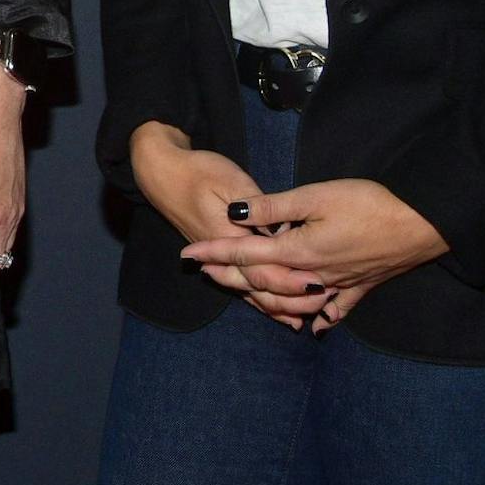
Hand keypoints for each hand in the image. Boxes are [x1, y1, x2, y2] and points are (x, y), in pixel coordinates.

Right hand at [127, 121, 323, 324]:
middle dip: (290, 298)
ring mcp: (219, 260)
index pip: (260, 267)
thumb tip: (284, 230)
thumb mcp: (231, 181)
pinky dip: (263, 301)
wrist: (161, 173)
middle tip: (323, 299)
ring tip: (310, 312)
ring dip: (279, 305)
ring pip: (250, 292)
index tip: (317, 282)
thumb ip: (258, 207)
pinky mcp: (219, 259)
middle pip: (258, 287)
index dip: (289, 278)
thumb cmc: (198, 172)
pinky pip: (242, 287)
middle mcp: (223, 256)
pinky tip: (282, 312)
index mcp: (229, 236)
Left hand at [180, 179, 448, 321]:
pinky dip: (319, 316)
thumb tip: (234, 213)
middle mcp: (313, 275)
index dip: (214, 252)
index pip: (245, 254)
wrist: (423, 223)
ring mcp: (339, 285)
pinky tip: (312, 326)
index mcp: (298, 252)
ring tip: (244, 291)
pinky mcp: (363, 286)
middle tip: (203, 271)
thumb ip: (273, 208)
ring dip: (265, 296)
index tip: (187, 254)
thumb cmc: (368, 203)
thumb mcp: (315, 196)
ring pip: (293, 299)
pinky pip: (335, 309)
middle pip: (263, 280)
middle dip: (230, 275)